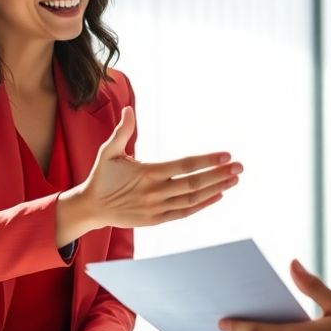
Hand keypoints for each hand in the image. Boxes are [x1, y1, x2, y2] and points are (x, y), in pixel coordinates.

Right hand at [57, 107, 241, 243]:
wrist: (91, 207)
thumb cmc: (102, 176)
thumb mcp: (109, 151)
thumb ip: (123, 131)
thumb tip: (130, 109)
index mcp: (147, 173)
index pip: (184, 166)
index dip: (206, 161)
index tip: (225, 155)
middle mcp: (154, 192)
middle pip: (194, 184)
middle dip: (219, 174)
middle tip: (239, 167)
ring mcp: (156, 208)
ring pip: (192, 200)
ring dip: (215, 189)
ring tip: (233, 179)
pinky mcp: (156, 220)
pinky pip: (184, 213)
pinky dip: (202, 205)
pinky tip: (218, 195)